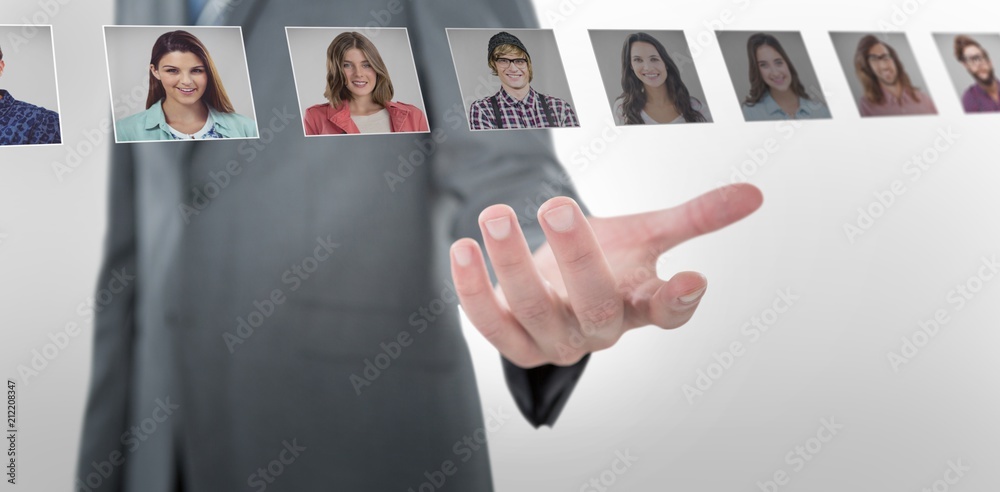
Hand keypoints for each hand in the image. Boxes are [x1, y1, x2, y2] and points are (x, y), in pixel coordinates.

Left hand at [448, 183, 763, 368]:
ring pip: (535, 311)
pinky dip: (470, 290)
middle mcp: (598, 328)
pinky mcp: (512, 338)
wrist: (559, 284)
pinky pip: (489, 322)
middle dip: (577, 258)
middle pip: (595, 307)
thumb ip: (695, 217)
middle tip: (559, 207)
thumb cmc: (608, 260)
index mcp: (639, 304)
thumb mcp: (648, 234)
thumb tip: (753, 193)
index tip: (692, 277)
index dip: (679, 301)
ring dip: (511, 264)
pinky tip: (461, 249)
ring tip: (495, 214)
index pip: (667, 313)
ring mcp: (553, 338)